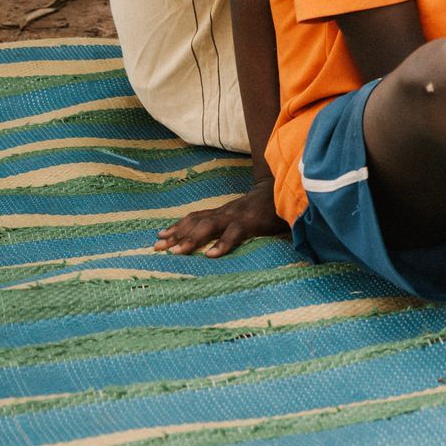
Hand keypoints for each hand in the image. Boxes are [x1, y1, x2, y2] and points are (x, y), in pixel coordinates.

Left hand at [154, 178, 285, 257]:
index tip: (159, 236)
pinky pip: (234, 234)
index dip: (177, 226)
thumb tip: (213, 241)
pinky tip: (211, 255)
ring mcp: (238, 216)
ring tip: (176, 253)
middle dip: (176, 235)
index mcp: (224, 211)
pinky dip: (222, 244)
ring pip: (210, 226)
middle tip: (157, 248)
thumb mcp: (245, 214)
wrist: (288, 189)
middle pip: (196, 222)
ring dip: (191, 239)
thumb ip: (232, 226)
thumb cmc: (267, 207)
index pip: (196, 217)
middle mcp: (226, 212)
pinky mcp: (252, 222)